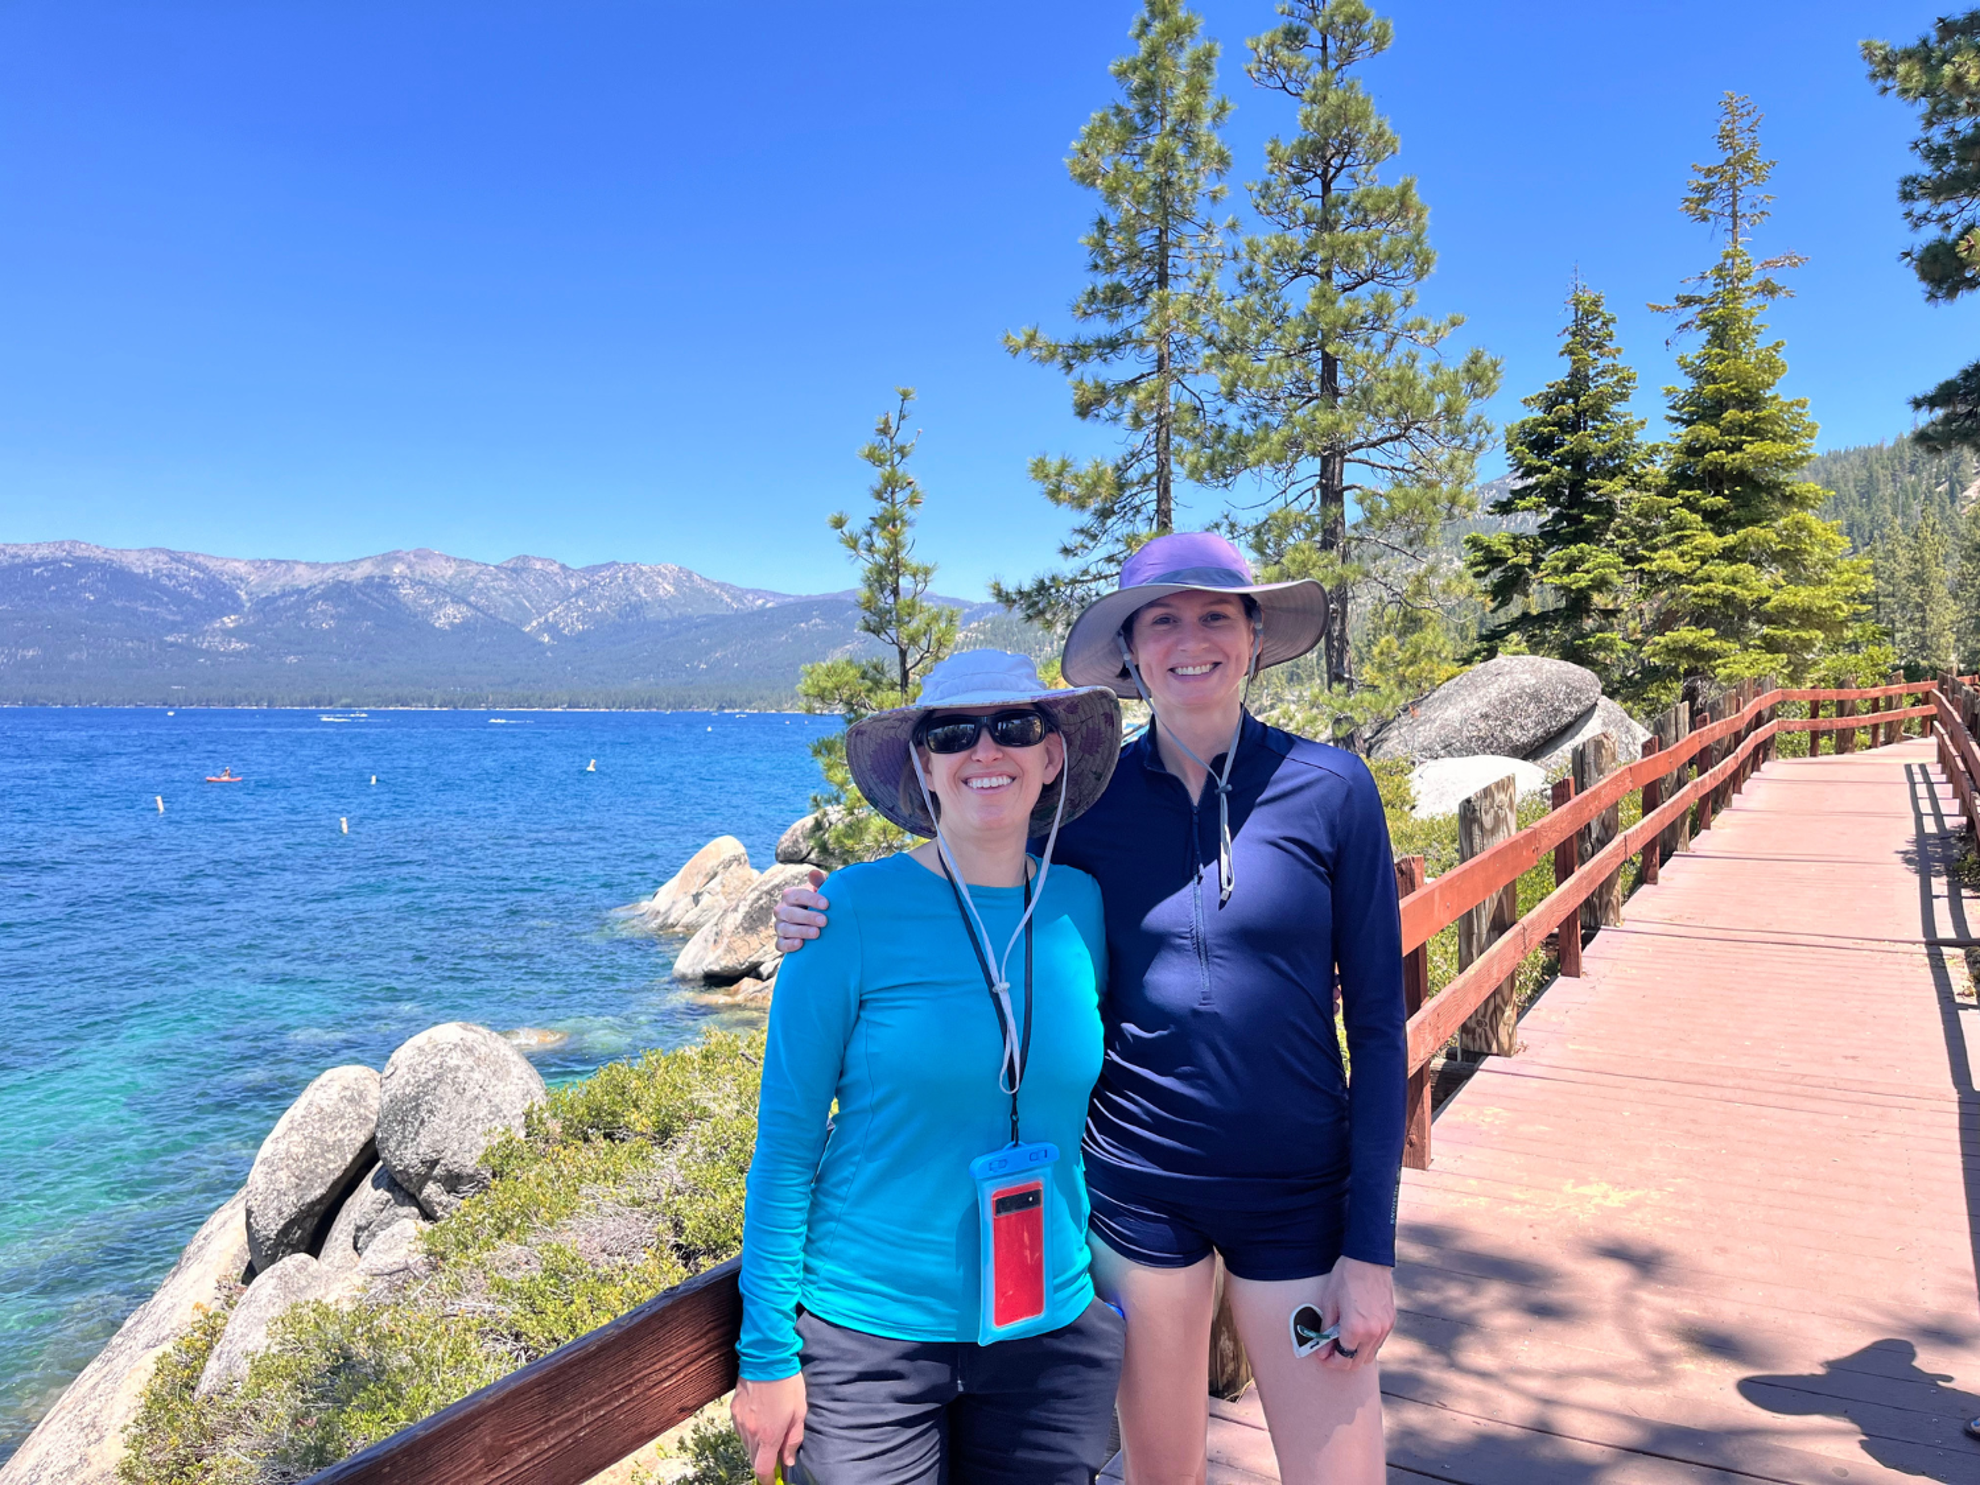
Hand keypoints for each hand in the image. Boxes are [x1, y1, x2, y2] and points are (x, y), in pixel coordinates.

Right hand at [731, 1374, 806, 1483]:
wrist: (766, 1357)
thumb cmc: (788, 1384)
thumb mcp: (800, 1413)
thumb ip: (793, 1440)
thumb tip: (787, 1461)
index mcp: (769, 1436)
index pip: (762, 1470)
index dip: (767, 1481)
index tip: (773, 1482)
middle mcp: (751, 1432)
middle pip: (753, 1459)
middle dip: (763, 1462)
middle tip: (774, 1457)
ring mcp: (740, 1421)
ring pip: (746, 1445)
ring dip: (756, 1447)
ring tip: (769, 1434)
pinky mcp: (734, 1410)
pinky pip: (740, 1430)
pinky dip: (749, 1433)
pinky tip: (759, 1421)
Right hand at [773, 871, 828, 953]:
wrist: (817, 924)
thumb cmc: (820, 904)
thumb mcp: (821, 892)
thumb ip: (819, 882)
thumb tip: (813, 873)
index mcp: (790, 896)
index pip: (796, 895)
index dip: (811, 899)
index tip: (827, 904)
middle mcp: (781, 910)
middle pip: (789, 913)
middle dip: (807, 917)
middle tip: (824, 921)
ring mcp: (779, 927)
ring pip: (785, 929)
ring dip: (801, 931)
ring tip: (817, 933)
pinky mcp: (780, 942)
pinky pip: (780, 945)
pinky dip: (789, 945)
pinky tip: (800, 944)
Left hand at [1314, 1255, 1393, 1371]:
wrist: (1367, 1259)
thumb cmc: (1345, 1277)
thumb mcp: (1330, 1303)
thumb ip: (1326, 1331)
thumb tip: (1322, 1351)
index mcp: (1355, 1329)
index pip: (1343, 1360)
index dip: (1331, 1362)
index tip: (1324, 1356)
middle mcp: (1373, 1333)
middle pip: (1358, 1362)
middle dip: (1343, 1361)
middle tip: (1331, 1351)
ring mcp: (1384, 1328)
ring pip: (1370, 1355)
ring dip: (1356, 1353)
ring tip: (1343, 1340)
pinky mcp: (1390, 1321)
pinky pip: (1378, 1342)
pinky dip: (1367, 1343)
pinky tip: (1357, 1331)